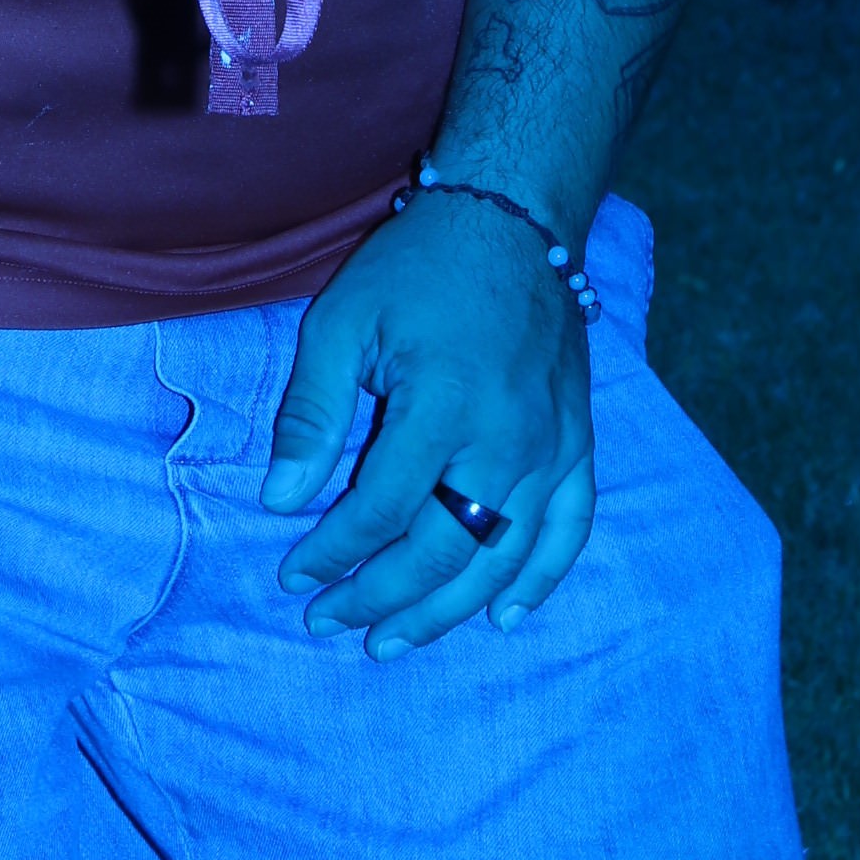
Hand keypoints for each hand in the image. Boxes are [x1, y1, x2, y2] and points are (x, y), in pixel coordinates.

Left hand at [261, 190, 595, 654]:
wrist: (512, 219)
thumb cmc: (417, 267)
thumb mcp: (342, 322)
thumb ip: (312, 414)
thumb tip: (281, 500)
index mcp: (443, 406)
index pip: (381, 510)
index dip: (332, 552)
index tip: (294, 574)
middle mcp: (507, 439)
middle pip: (444, 551)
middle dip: (381, 596)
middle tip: (332, 622)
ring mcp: (552, 446)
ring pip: (502, 557)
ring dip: (446, 610)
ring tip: (393, 640)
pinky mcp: (577, 443)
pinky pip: (567, 530)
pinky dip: (539, 580)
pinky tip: (504, 616)